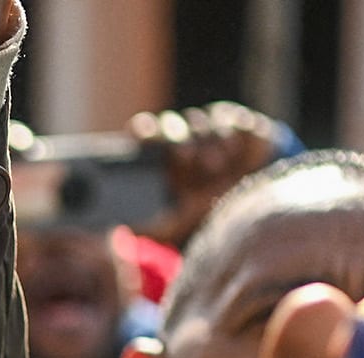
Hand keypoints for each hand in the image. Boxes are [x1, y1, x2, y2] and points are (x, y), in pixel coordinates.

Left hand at [130, 102, 282, 247]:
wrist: (249, 204)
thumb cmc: (200, 211)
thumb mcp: (172, 224)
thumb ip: (147, 226)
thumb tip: (114, 232)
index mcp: (161, 155)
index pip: (144, 132)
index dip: (142, 130)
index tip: (142, 136)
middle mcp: (182, 137)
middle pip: (171, 125)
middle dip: (177, 139)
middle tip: (185, 157)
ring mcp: (209, 128)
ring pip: (200, 123)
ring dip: (206, 142)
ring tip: (215, 166)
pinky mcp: (237, 123)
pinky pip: (229, 119)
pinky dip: (229, 133)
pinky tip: (231, 151)